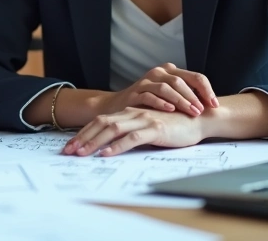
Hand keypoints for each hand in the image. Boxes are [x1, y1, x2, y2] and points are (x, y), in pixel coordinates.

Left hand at [63, 107, 207, 156]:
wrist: (200, 118)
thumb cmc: (176, 124)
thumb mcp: (149, 127)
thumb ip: (133, 130)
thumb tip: (114, 143)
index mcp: (130, 113)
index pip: (101, 122)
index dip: (84, 133)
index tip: (71, 146)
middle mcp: (134, 113)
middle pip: (101, 124)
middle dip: (82, 138)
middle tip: (67, 151)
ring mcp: (144, 120)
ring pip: (112, 129)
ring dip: (94, 142)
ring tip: (81, 154)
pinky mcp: (156, 128)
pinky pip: (132, 138)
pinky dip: (117, 146)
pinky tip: (106, 154)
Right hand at [102, 63, 218, 115]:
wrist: (119, 107)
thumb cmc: (150, 104)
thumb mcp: (170, 96)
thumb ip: (187, 95)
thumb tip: (212, 106)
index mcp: (171, 71)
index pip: (195, 76)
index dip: (207, 90)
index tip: (215, 105)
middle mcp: (159, 73)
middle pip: (181, 81)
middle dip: (194, 97)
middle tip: (202, 111)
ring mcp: (146, 81)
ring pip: (166, 87)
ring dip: (181, 100)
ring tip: (191, 112)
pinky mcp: (134, 92)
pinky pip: (149, 95)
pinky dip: (161, 102)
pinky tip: (170, 110)